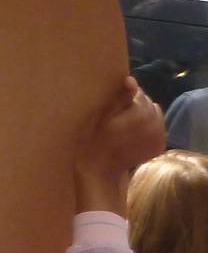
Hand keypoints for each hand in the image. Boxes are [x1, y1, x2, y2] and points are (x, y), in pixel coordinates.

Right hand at [75, 76, 162, 212]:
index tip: (112, 105)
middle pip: (148, 104)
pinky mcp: (158, 147)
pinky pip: (157, 130)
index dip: (125, 97)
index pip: (138, 93)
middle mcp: (155, 123)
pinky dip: (148, 130)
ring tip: (126, 125)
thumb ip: (119, 98)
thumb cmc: (93, 141)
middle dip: (136, 106)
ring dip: (143, 117)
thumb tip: (132, 81)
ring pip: (154, 116)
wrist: (98, 171)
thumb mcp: (101, 116)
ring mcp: (159, 137)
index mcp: (141, 112)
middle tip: (117, 116)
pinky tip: (133, 135)